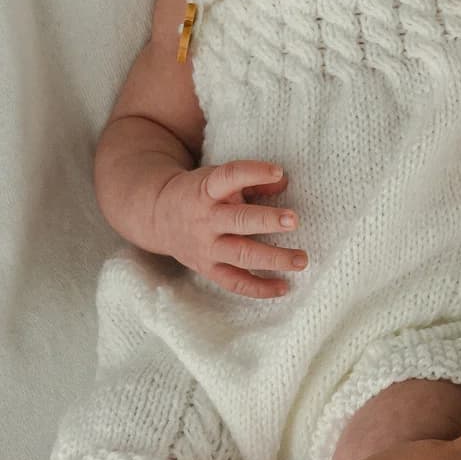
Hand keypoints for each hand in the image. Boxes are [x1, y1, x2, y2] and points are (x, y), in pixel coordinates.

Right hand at [153, 161, 305, 297]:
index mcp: (207, 191)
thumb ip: (250, 181)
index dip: (253, 172)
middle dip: (267, 221)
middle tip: (294, 220)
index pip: (229, 177)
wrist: (159, 216)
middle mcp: (206, 220)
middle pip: (239, 221)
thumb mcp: (217, 179)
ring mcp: (207, 248)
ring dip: (273, 259)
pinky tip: (285, 287)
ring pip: (241, 256)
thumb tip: (284, 182)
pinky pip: (235, 283)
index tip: (277, 171)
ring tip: (301, 259)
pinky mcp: (208, 269)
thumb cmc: (200, 194)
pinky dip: (260, 288)